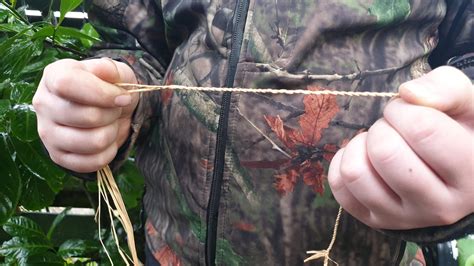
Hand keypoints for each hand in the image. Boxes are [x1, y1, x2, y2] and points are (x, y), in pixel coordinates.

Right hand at [33, 58, 138, 172]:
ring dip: (111, 134)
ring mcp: (47, 133)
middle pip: (86, 117)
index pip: (67, 84)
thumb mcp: (115, 72)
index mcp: (53, 76)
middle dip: (112, 114)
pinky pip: (91, 162)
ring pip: (92, 142)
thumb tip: (105, 71)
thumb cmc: (109, 87)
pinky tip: (106, 141)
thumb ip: (110, 69)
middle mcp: (43, 104)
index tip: (122, 97)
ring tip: (110, 124)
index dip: (101, 93)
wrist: (109, 109)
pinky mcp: (57, 156)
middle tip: (115, 110)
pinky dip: (108, 153)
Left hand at [328, 66, 473, 228]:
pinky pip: (339, 186)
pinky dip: (343, 161)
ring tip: (379, 143)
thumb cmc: (458, 131)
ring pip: (355, 173)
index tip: (407, 109)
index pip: (422, 129)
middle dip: (382, 127)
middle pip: (384, 153)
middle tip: (394, 128)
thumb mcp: (467, 103)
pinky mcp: (376, 221)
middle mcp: (441, 207)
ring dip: (360, 145)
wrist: (454, 174)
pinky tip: (365, 157)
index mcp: (473, 173)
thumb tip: (407, 93)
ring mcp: (405, 219)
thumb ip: (445, 88)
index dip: (404, 109)